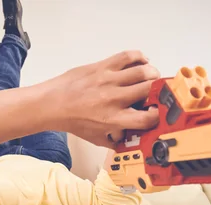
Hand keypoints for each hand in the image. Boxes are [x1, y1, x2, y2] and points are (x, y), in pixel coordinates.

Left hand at [44, 50, 160, 147]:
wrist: (52, 104)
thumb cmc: (73, 121)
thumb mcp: (96, 138)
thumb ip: (115, 141)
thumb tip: (130, 142)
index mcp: (114, 119)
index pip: (147, 118)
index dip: (157, 116)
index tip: (156, 113)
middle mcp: (114, 99)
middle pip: (149, 90)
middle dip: (157, 92)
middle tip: (156, 93)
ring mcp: (109, 80)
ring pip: (143, 71)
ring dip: (153, 74)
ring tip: (152, 78)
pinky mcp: (102, 66)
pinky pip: (128, 56)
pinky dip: (139, 57)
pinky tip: (142, 63)